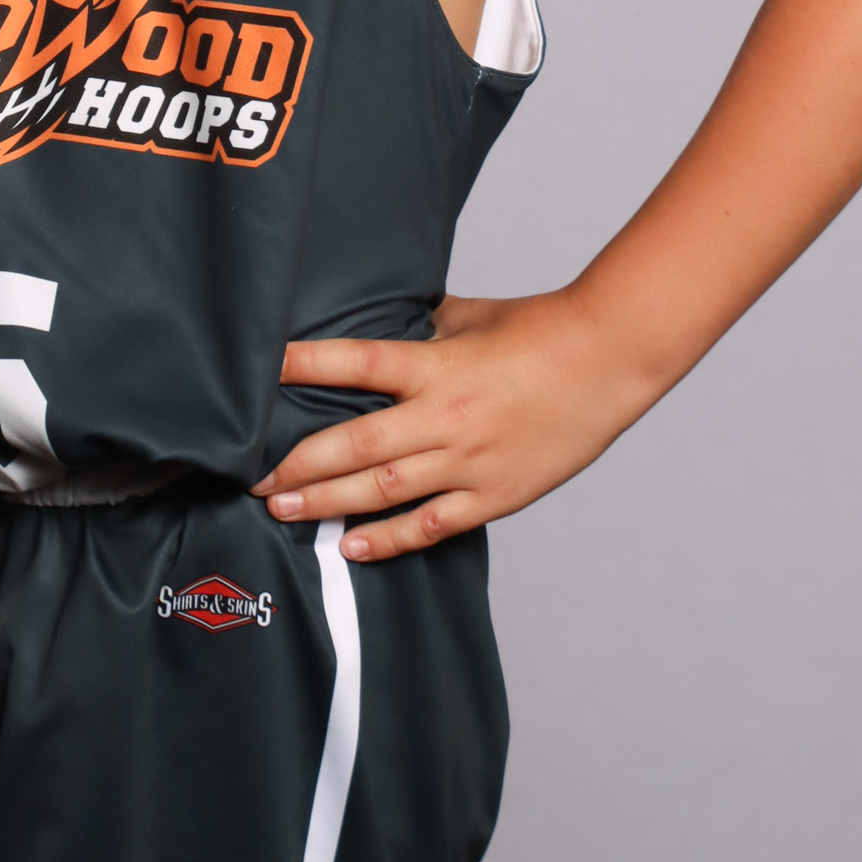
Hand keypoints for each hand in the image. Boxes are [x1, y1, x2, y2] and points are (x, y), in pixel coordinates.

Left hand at [251, 290, 645, 560]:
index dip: (303, 366)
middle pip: (353, 446)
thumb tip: (380, 318)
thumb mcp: (469, 316)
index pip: (354, 363)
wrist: (608, 359)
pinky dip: (389, 539)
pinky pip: (432, 524)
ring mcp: (468, 461)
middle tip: (252, 478)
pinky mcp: (494, 494)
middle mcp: (444, 416)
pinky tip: (352, 545)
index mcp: (435, 364)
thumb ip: (421, 325)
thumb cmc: (540, 329)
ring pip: (382, 490)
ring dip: (326, 503)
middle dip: (297, 465)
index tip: (258, 371)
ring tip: (283, 511)